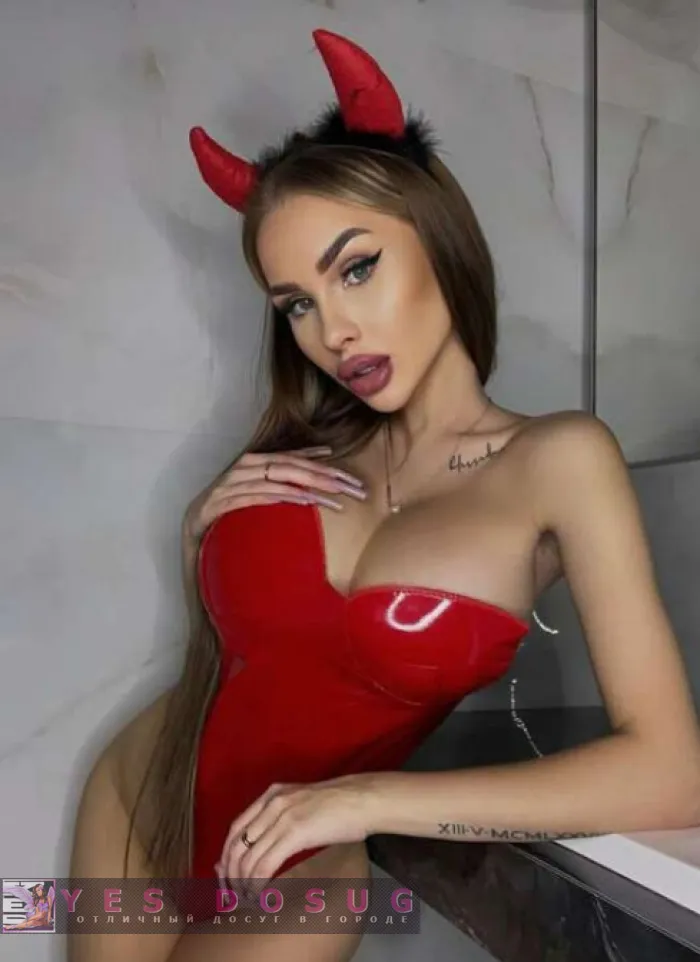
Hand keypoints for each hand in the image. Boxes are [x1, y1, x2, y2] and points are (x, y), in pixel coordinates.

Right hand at [184, 446, 366, 541]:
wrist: (193, 522)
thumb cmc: (230, 503)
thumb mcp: (258, 487)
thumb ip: (284, 476)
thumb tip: (319, 463)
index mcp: (256, 461)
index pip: (295, 459)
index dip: (323, 466)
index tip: (348, 477)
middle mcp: (246, 467)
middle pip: (290, 468)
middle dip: (322, 477)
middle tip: (348, 489)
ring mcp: (234, 483)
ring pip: (276, 480)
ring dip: (305, 489)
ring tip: (330, 498)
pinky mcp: (223, 501)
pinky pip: (255, 497)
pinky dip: (277, 497)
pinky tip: (296, 501)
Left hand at [214, 773, 375, 894]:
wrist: (363, 799)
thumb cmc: (339, 805)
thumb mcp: (302, 804)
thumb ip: (281, 819)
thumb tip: (262, 846)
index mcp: (271, 795)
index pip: (235, 828)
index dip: (227, 855)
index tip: (227, 875)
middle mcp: (271, 803)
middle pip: (236, 844)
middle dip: (230, 874)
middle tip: (233, 894)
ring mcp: (282, 817)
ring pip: (248, 857)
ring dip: (244, 884)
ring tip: (248, 899)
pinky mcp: (295, 832)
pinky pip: (265, 864)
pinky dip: (258, 883)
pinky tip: (261, 894)